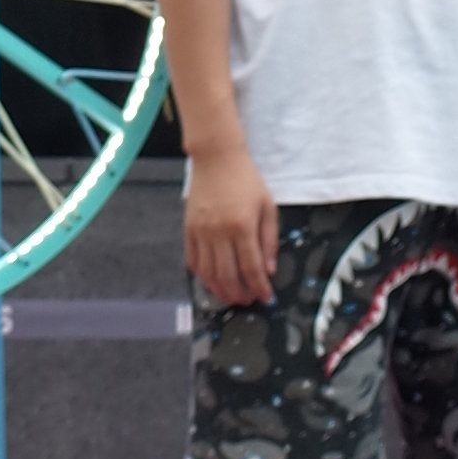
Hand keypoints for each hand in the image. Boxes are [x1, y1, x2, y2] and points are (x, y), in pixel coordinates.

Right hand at [185, 142, 278, 305]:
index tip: (266, 298)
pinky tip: (212, 281)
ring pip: (208, 273)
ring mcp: (200, 231)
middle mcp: (218, 231)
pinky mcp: (188, 229)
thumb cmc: (246, 180)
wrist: (217, 157)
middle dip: (240, 294)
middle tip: (248, 300)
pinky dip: (202, 276)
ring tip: (231, 296)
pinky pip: (192, 261)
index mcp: (242, 225)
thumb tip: (269, 270)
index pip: (251, 267)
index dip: (260, 288)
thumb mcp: (268, 206)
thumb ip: (269, 240)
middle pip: (227, 276)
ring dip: (220, 290)